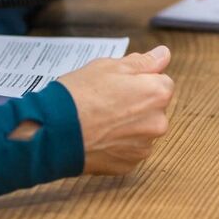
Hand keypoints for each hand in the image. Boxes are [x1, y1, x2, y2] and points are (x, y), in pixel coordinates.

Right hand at [56, 45, 175, 174]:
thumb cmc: (80, 95)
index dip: (140, 81)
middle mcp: (158, 122)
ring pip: (142, 129)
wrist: (54, 132)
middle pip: (154, 108)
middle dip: (137, 103)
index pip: (162, 82)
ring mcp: (144, 146)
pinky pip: (129, 149)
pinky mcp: (129, 164)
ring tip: (100, 120)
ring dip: (128, 125)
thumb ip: (142, 62)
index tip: (119, 84)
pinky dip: (118, 144)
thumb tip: (163, 55)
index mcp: (158, 93)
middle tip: (107, 101)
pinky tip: (99, 136)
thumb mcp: (109, 66)